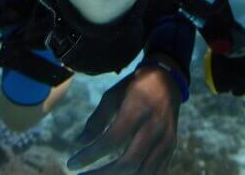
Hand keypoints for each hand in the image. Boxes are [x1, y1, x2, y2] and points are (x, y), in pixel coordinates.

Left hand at [67, 64, 181, 173]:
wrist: (168, 80)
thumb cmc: (135, 87)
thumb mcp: (113, 95)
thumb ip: (97, 120)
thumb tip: (80, 142)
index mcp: (138, 110)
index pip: (112, 140)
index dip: (90, 155)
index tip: (72, 163)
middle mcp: (155, 127)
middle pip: (129, 162)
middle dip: (103, 174)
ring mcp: (166, 139)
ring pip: (144, 172)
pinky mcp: (172, 147)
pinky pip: (157, 171)